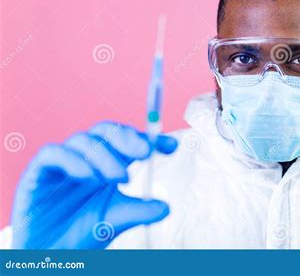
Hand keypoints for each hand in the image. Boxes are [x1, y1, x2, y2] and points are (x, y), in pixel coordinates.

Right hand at [11, 121, 177, 248]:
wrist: (51, 255)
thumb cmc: (83, 233)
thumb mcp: (116, 220)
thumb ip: (139, 211)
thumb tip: (167, 207)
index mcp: (109, 165)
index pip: (130, 142)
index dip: (151, 139)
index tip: (172, 146)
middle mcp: (88, 158)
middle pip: (106, 132)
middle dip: (128, 138)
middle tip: (146, 152)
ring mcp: (64, 163)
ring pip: (83, 140)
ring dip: (104, 155)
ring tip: (120, 178)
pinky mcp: (39, 172)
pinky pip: (53, 153)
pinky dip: (72, 160)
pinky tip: (88, 176)